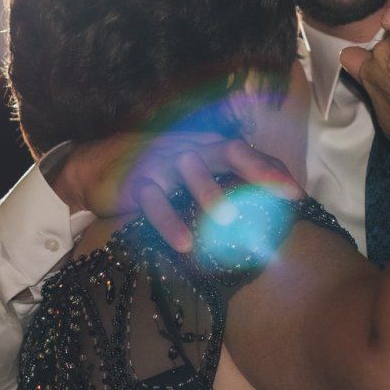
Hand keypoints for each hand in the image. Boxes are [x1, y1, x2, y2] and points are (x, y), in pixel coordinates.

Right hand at [59, 131, 303, 253]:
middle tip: (281, 195)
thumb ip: (220, 188)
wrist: (92, 168)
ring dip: (212, 193)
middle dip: (257, 170)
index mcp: (205, 145)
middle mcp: (188, 147)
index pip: (245, 151)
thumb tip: (261, 215)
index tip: (297, 194)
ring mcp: (162, 162)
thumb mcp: (188, 178)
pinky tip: (184, 244)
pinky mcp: (137, 182)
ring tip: (231, 220)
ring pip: (191, 170)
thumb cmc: (152, 176)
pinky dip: (169, 222)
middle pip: (228, 150)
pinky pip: (155, 202)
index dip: (271, 168)